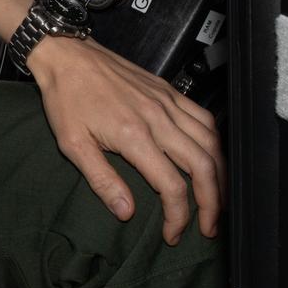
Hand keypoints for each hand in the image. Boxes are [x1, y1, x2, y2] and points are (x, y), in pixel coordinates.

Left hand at [27, 34, 225, 243]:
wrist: (67, 55)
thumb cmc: (66, 98)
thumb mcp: (73, 144)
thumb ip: (102, 180)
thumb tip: (126, 212)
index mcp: (133, 135)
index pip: (172, 186)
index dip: (178, 216)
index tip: (173, 233)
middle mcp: (158, 118)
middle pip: (203, 167)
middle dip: (212, 203)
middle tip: (208, 226)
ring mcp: (167, 102)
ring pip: (211, 143)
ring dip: (220, 176)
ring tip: (217, 199)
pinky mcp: (170, 91)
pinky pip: (205, 119)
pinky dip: (215, 143)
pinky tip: (212, 159)